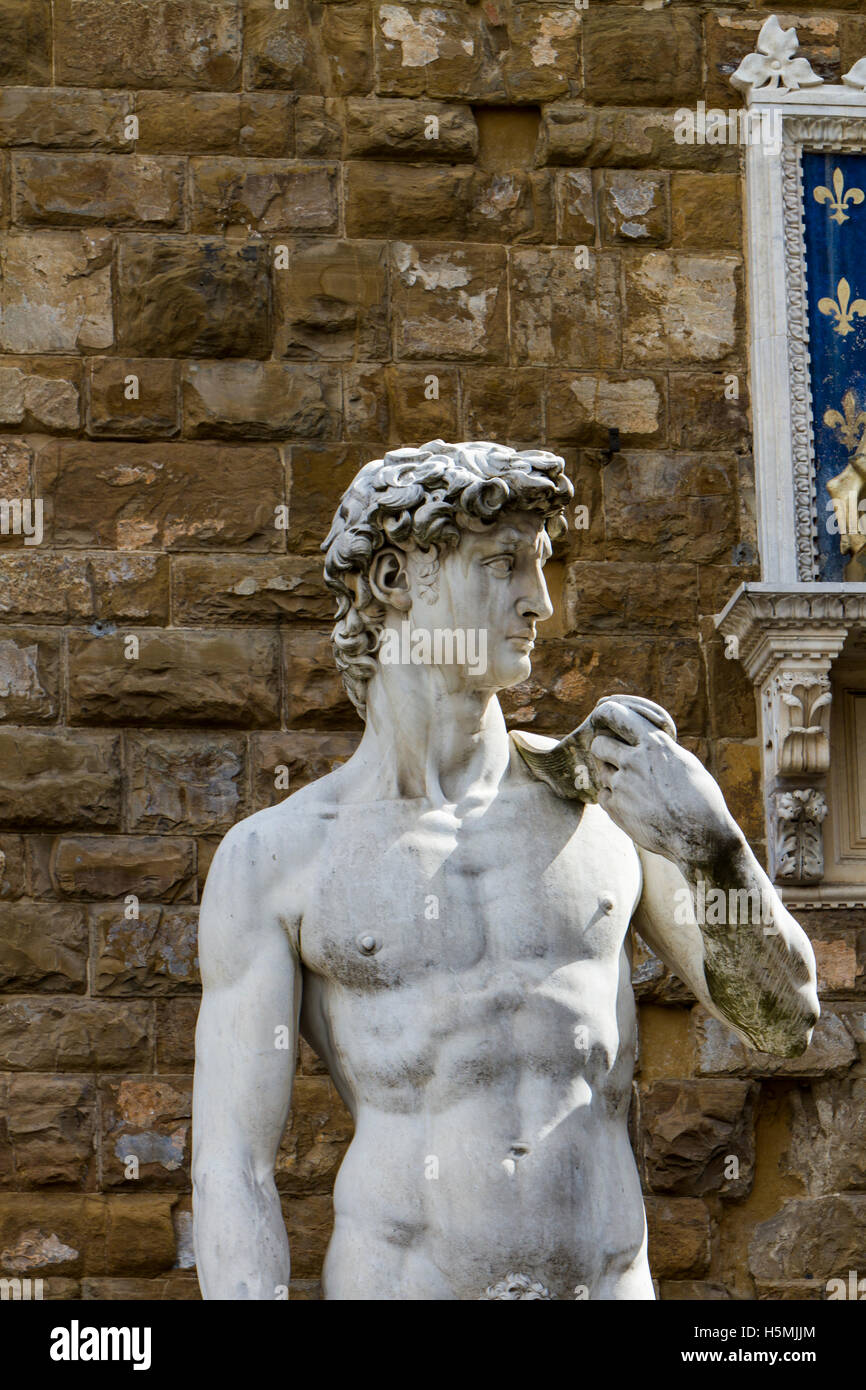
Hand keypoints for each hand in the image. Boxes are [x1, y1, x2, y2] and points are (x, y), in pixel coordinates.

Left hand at [589, 700, 742, 874]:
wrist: (700, 837)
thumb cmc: (701, 799)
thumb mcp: (684, 762)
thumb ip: (659, 750)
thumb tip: (643, 743)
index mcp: (654, 744)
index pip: (617, 715)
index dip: (606, 713)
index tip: (603, 715)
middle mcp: (633, 761)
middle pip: (599, 743)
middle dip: (605, 748)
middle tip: (615, 756)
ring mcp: (621, 785)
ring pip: (601, 770)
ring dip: (611, 774)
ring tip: (634, 786)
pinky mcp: (615, 808)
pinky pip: (603, 794)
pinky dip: (613, 797)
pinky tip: (632, 804)